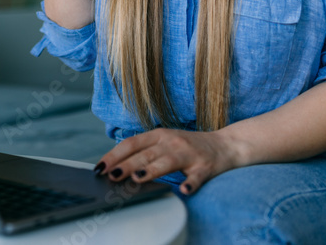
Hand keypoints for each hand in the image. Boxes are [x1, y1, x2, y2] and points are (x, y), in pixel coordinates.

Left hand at [94, 128, 241, 195]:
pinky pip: (196, 177)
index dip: (114, 155)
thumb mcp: (164, 143)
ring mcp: (189, 154)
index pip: (132, 144)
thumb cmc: (188, 146)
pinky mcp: (205, 167)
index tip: (100, 167)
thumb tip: (117, 166)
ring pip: (167, 161)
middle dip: (127, 164)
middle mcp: (172, 142)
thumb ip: (144, 152)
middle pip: (146, 154)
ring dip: (151, 170)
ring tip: (137, 178)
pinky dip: (190, 183)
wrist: (225, 145)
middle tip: (112, 175)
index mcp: (158, 135)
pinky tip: (183, 190)